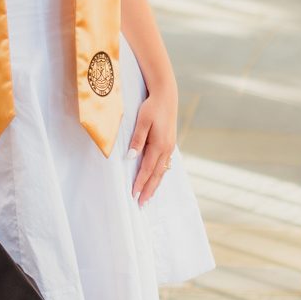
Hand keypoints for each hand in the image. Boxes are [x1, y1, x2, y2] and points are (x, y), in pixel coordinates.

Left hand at [128, 89, 177, 205]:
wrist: (166, 95)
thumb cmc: (152, 107)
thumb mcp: (142, 121)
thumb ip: (137, 140)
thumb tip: (130, 157)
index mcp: (159, 145)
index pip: (147, 169)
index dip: (140, 183)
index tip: (134, 195)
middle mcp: (167, 149)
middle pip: (157, 174)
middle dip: (149, 190)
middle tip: (141, 204)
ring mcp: (170, 147)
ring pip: (162, 171)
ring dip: (155, 184)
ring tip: (148, 196)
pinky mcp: (170, 143)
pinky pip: (164, 164)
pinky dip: (159, 174)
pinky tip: (156, 179)